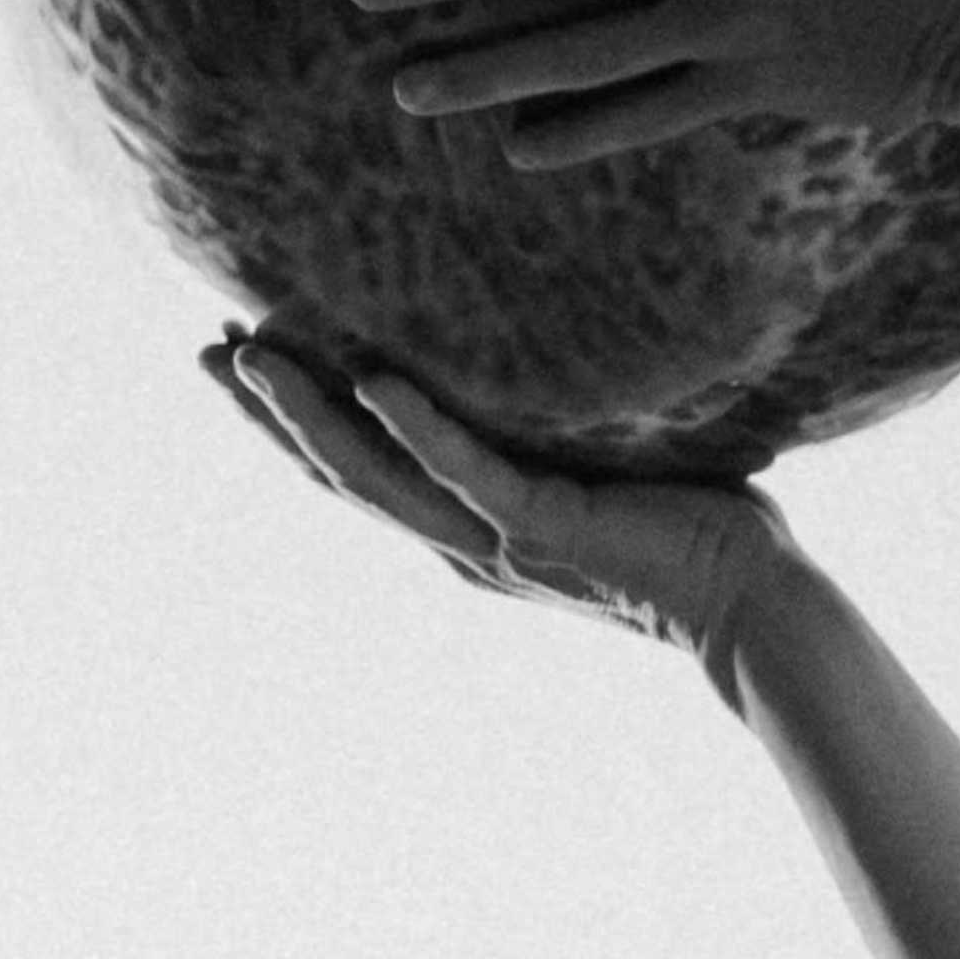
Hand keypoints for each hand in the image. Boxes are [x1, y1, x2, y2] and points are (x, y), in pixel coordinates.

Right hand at [209, 337, 793, 681]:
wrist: (753, 608)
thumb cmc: (696, 534)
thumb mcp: (600, 470)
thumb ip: (557, 429)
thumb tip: (550, 350)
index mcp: (472, 530)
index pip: (362, 471)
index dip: (294, 423)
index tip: (239, 361)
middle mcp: (468, 545)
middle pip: (341, 475)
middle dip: (270, 415)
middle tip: (206, 351)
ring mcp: (500, 541)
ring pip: (379, 477)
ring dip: (309, 417)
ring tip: (252, 356)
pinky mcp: (547, 528)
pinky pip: (469, 472)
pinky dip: (419, 428)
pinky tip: (372, 380)